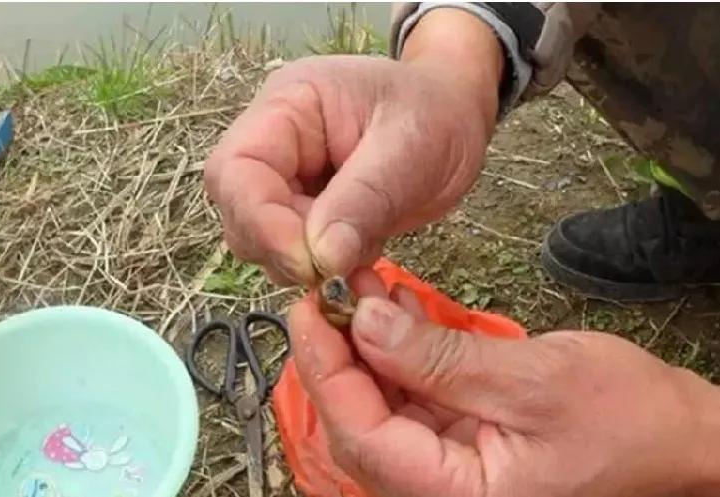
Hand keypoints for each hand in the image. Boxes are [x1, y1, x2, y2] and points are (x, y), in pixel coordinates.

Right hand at [204, 9, 502, 285]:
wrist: (453, 118)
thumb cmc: (434, 116)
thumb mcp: (409, 149)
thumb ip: (363, 201)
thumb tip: (321, 259)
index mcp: (287, 107)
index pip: (236, 170)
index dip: (261, 223)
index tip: (308, 263)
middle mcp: (273, 143)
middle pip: (240, 210)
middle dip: (281, 248)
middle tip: (338, 269)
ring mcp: (285, 179)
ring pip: (260, 239)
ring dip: (302, 262)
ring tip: (360, 249)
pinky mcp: (303, 211)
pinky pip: (293, 251)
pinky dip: (323, 266)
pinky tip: (362, 251)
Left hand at [289, 271, 719, 496]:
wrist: (677, 434)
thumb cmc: (625, 418)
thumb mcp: (532, 381)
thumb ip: (441, 358)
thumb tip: (364, 321)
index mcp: (453, 495)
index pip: (361, 435)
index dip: (326, 369)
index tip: (308, 308)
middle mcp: (439, 487)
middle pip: (362, 419)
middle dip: (341, 350)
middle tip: (330, 288)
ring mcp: (448, 463)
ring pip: (382, 402)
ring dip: (368, 343)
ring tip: (361, 285)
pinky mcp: (460, 434)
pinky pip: (412, 393)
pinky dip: (401, 350)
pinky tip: (394, 309)